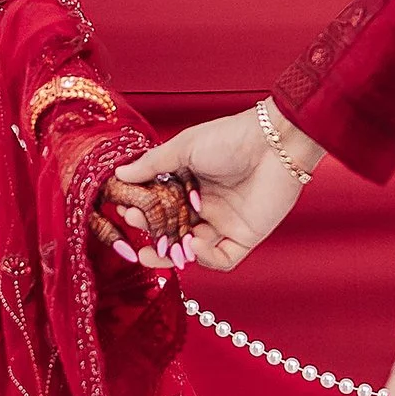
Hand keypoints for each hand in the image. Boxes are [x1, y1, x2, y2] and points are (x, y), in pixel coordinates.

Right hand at [108, 106, 319, 272]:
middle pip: (174, 231)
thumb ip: (153, 164)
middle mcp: (206, 206)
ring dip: (172, 254)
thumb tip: (120, 175)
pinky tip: (193, 243)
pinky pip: (222, 258)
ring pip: (193, 250)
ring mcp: (225, 223)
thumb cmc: (231, 137)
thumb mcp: (184, 148)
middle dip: (152, 234)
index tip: (125, 209)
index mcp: (190, 184)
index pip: (161, 206)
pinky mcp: (245, 237)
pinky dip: (205, 257)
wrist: (273, 142)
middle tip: (136, 225)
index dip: (144, 211)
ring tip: (152, 251)